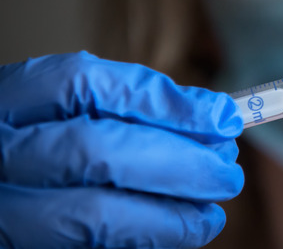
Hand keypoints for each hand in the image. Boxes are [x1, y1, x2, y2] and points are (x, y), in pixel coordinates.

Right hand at [0, 52, 243, 247]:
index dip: (162, 100)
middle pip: (96, 149)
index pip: (83, 83)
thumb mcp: (73, 112)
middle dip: (177, 162)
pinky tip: (179, 230)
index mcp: (11, 100)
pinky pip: (94, 248)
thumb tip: (216, 118)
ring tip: (211, 213)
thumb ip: (132, 110)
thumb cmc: (48, 147)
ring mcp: (2, 210)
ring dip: (169, 214)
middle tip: (227, 173)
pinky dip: (147, 238)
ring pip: (93, 214)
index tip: (223, 117)